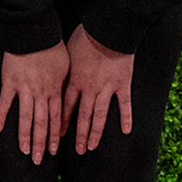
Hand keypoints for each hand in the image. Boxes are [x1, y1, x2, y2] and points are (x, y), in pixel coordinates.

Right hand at [0, 44, 69, 163]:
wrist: (34, 33)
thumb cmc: (52, 47)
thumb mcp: (66, 66)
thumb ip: (65, 83)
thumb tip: (69, 94)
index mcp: (54, 90)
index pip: (56, 119)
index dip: (55, 136)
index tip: (53, 151)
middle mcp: (40, 93)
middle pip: (42, 123)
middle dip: (41, 144)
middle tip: (39, 160)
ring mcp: (24, 89)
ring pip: (26, 118)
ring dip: (25, 136)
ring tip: (24, 151)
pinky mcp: (9, 82)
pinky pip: (5, 103)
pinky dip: (1, 116)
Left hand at [64, 26, 135, 154]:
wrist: (108, 30)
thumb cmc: (85, 37)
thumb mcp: (67, 52)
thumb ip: (64, 69)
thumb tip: (54, 76)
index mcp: (75, 80)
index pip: (66, 107)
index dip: (61, 123)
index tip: (57, 137)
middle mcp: (90, 88)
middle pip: (83, 116)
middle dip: (79, 135)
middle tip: (78, 150)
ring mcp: (107, 88)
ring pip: (100, 115)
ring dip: (95, 133)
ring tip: (92, 147)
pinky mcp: (123, 84)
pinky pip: (125, 105)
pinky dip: (126, 118)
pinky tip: (126, 132)